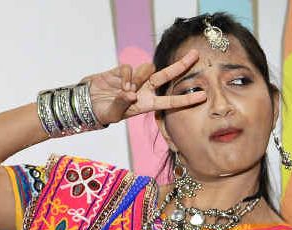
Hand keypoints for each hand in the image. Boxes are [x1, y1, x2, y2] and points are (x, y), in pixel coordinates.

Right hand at [83, 50, 206, 125]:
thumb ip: (123, 104)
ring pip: (148, 70)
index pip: (171, 101)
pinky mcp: (123, 70)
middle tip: (195, 55)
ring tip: (127, 90)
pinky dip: (126, 76)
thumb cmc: (104, 112)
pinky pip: (130, 68)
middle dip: (181, 65)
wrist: (88, 102)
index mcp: (148, 104)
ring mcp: (135, 79)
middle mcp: (145, 90)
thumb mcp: (115, 113)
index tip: (203, 96)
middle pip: (167, 75)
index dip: (187, 98)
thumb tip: (131, 92)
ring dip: (140, 77)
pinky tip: (119, 85)